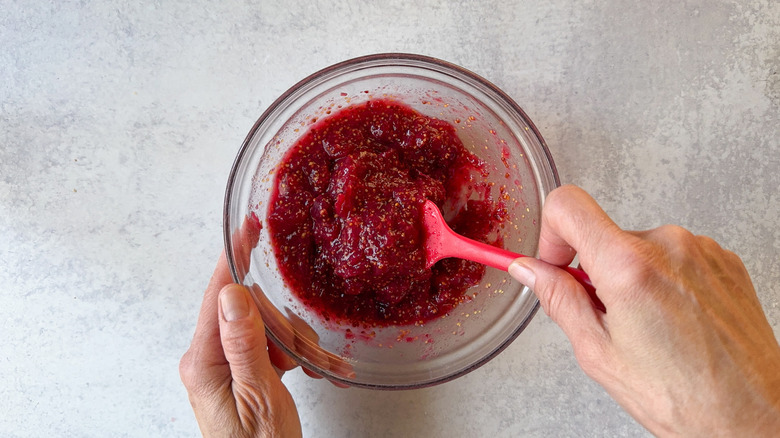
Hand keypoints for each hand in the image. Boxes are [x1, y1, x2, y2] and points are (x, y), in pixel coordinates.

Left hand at [179, 253, 301, 437]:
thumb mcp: (260, 396)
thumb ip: (245, 344)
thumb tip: (233, 294)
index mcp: (205, 361)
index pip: (219, 296)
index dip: (235, 258)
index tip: (248, 229)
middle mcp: (208, 359)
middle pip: (250, 312)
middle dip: (285, 328)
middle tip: (308, 355)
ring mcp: (224, 366)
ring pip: (265, 328)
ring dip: (295, 346)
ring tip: (315, 371)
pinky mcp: (239, 373)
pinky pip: (268, 347)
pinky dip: (293, 356)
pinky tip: (310, 371)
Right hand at [508, 185, 779, 435]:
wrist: (751, 416)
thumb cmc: (683, 396)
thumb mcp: (598, 352)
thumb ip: (558, 300)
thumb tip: (531, 270)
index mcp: (629, 266)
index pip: (567, 205)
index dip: (550, 232)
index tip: (556, 262)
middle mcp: (669, 245)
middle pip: (605, 235)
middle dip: (596, 271)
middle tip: (611, 320)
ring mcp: (701, 249)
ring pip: (640, 248)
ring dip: (634, 278)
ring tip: (653, 329)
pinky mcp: (723, 259)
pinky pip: (675, 256)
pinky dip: (666, 281)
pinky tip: (677, 321)